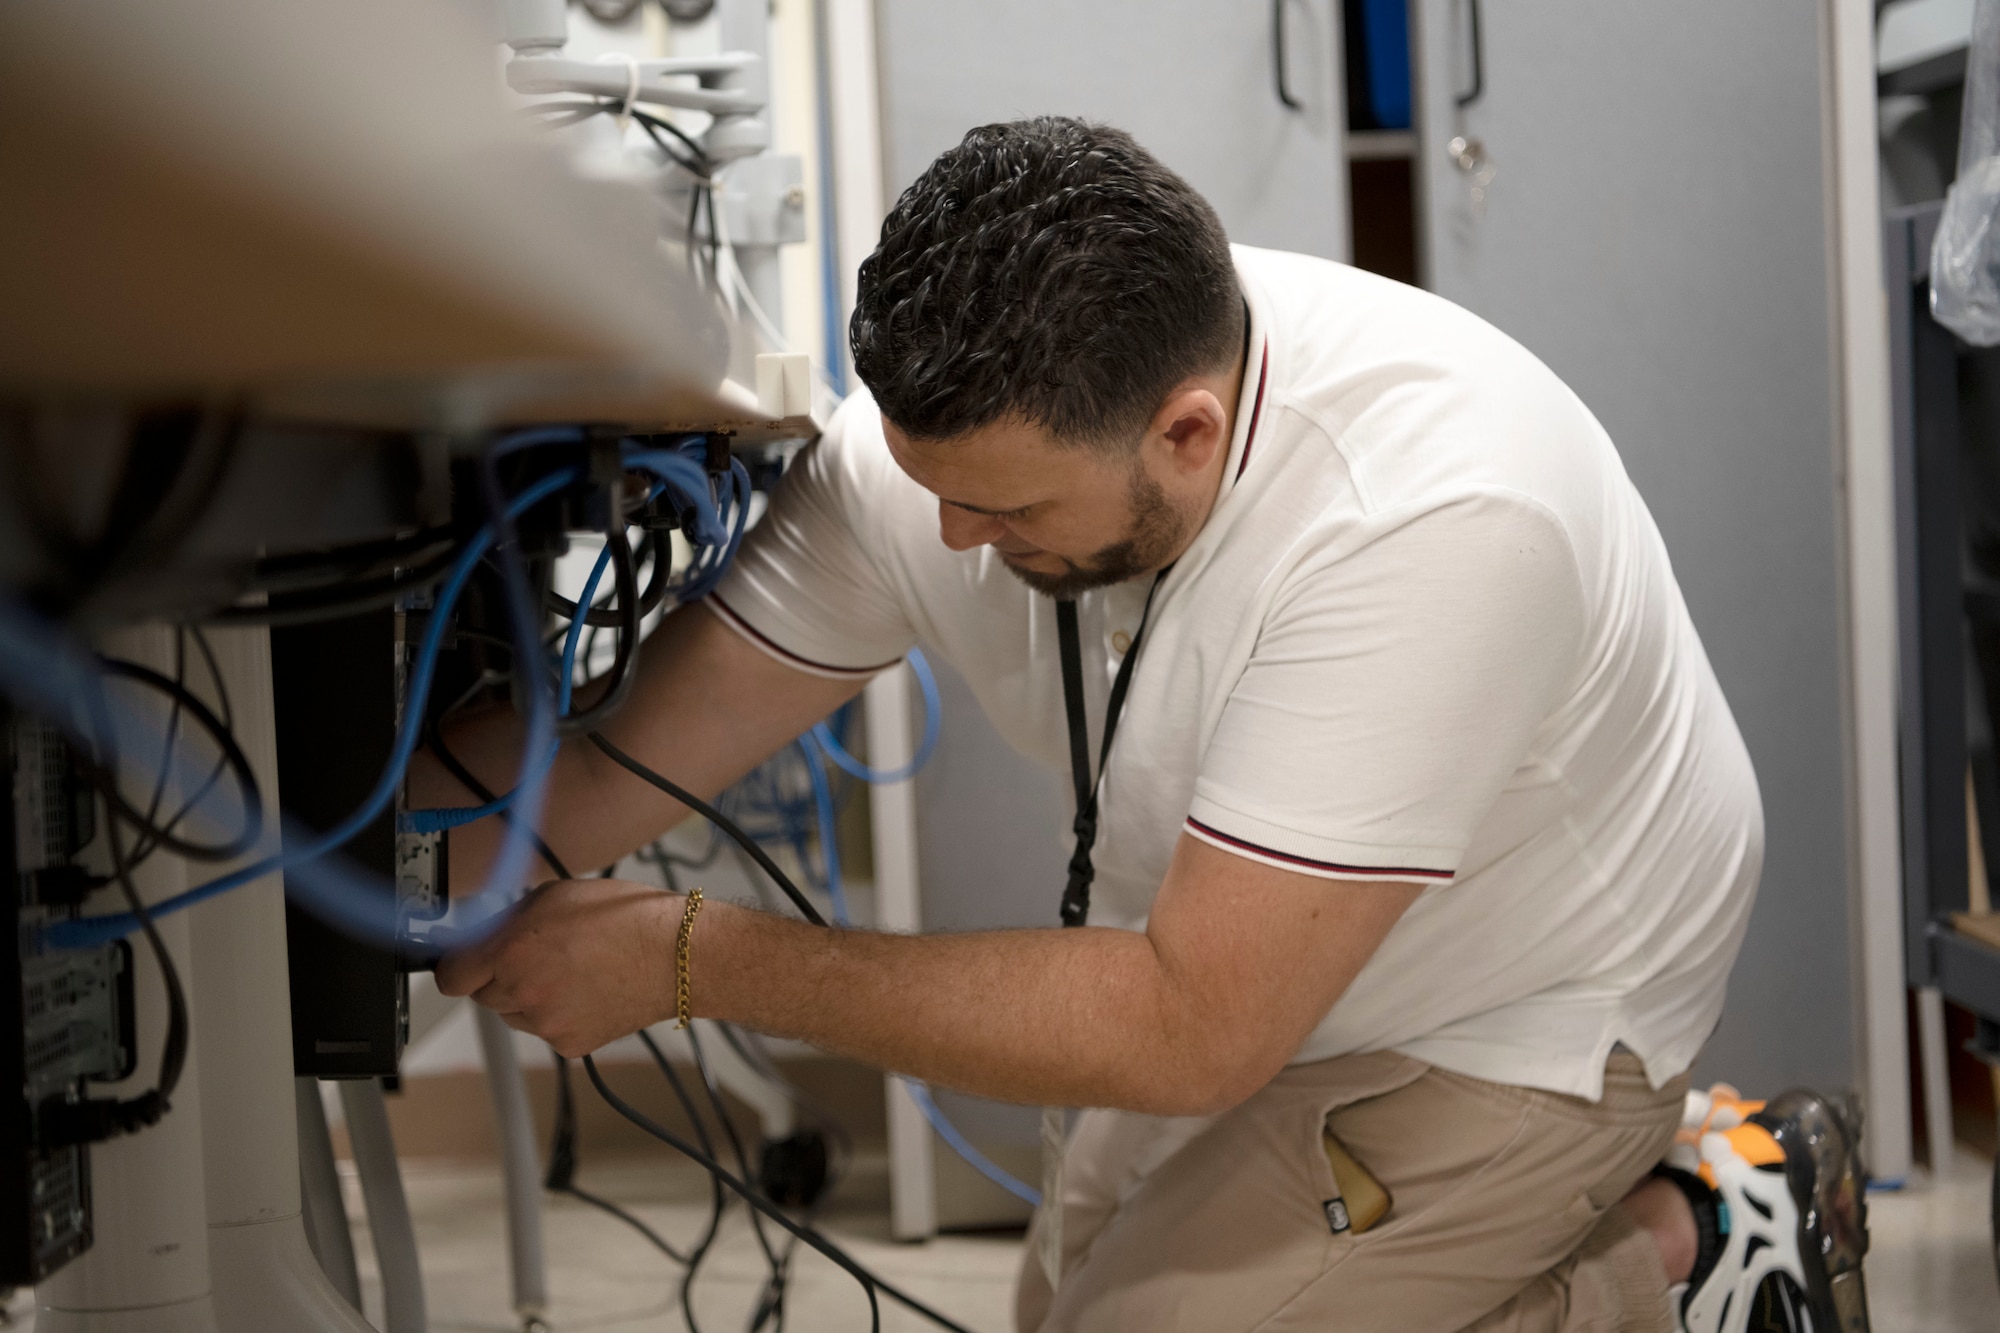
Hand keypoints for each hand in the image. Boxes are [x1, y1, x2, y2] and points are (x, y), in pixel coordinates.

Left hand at [435, 878, 681, 1055]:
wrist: (676, 956)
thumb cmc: (624, 918)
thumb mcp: (553, 897)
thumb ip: (505, 922)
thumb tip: (476, 939)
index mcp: (510, 951)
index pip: (449, 976)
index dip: (457, 966)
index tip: (464, 961)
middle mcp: (521, 992)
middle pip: (481, 995)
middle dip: (499, 975)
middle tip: (536, 955)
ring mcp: (544, 1023)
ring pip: (513, 1015)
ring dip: (527, 996)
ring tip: (571, 970)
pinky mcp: (568, 1044)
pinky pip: (545, 1030)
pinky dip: (557, 1014)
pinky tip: (586, 990)